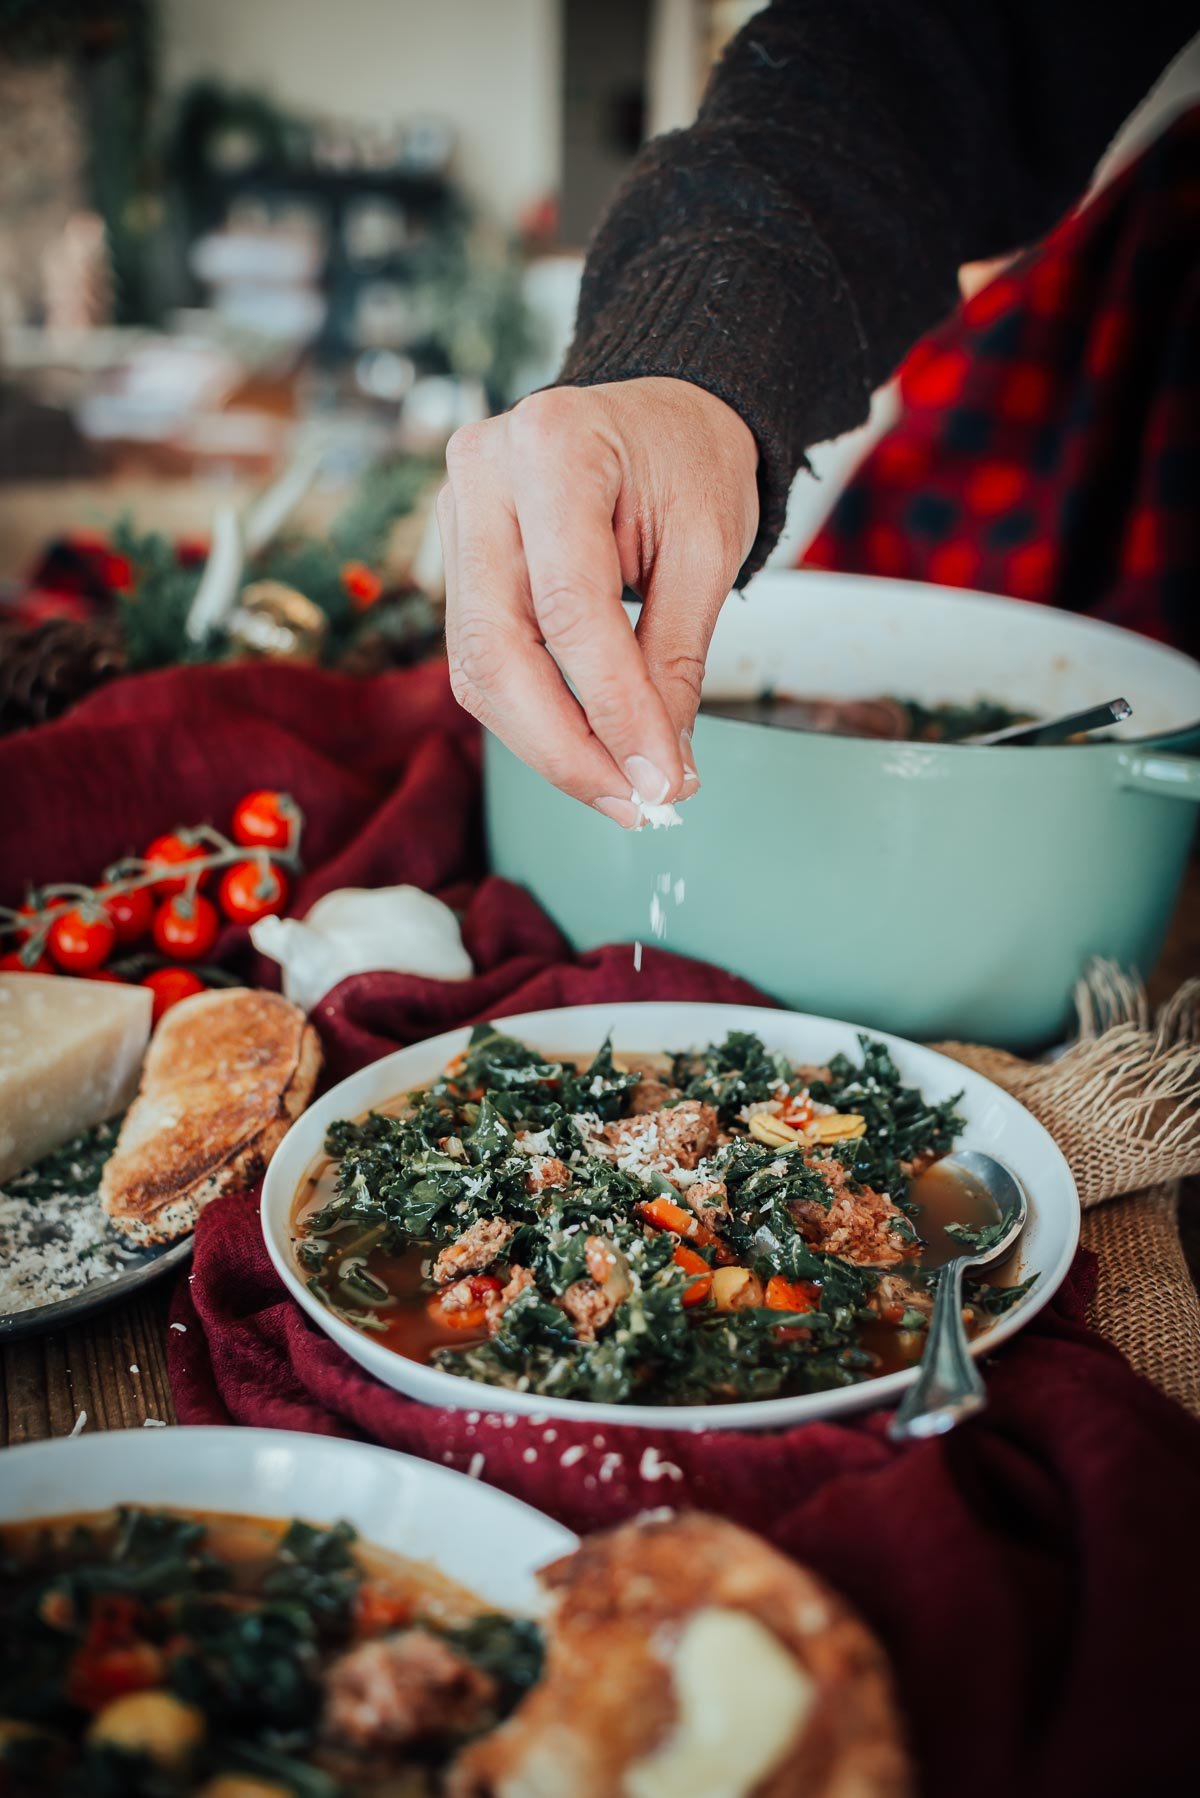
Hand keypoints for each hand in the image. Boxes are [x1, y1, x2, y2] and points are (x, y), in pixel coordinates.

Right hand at [438, 377, 758, 826]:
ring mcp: (456, 516)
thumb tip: (659, 769)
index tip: (660, 781)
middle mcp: (481, 474)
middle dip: (567, 748)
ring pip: (479, 669)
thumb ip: (675, 659)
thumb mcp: (708, 548)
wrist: (658, 413)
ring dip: (549, 747)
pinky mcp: (457, 560)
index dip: (613, 709)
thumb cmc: (688, 462)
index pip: (571, 607)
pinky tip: (589, 752)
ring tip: (622, 792)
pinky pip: (482, 662)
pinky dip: (535, 719)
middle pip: (498, 649)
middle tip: (635, 806)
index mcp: (552, 443)